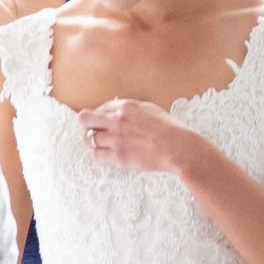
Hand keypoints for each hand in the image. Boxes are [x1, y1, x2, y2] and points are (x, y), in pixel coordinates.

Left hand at [78, 98, 196, 176]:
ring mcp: (116, 139)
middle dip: (87, 124)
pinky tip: (106, 154)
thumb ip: (132, 108)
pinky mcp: (118, 156)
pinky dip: (99, 155)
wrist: (178, 148)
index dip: (100, 115)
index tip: (102, 121)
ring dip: (93, 141)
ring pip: (89, 139)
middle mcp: (117, 121)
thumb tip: (119, 108)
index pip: (101, 108)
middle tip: (92, 130)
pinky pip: (97, 155)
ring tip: (100, 144)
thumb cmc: (170, 128)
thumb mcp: (150, 109)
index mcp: (126, 107)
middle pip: (85, 120)